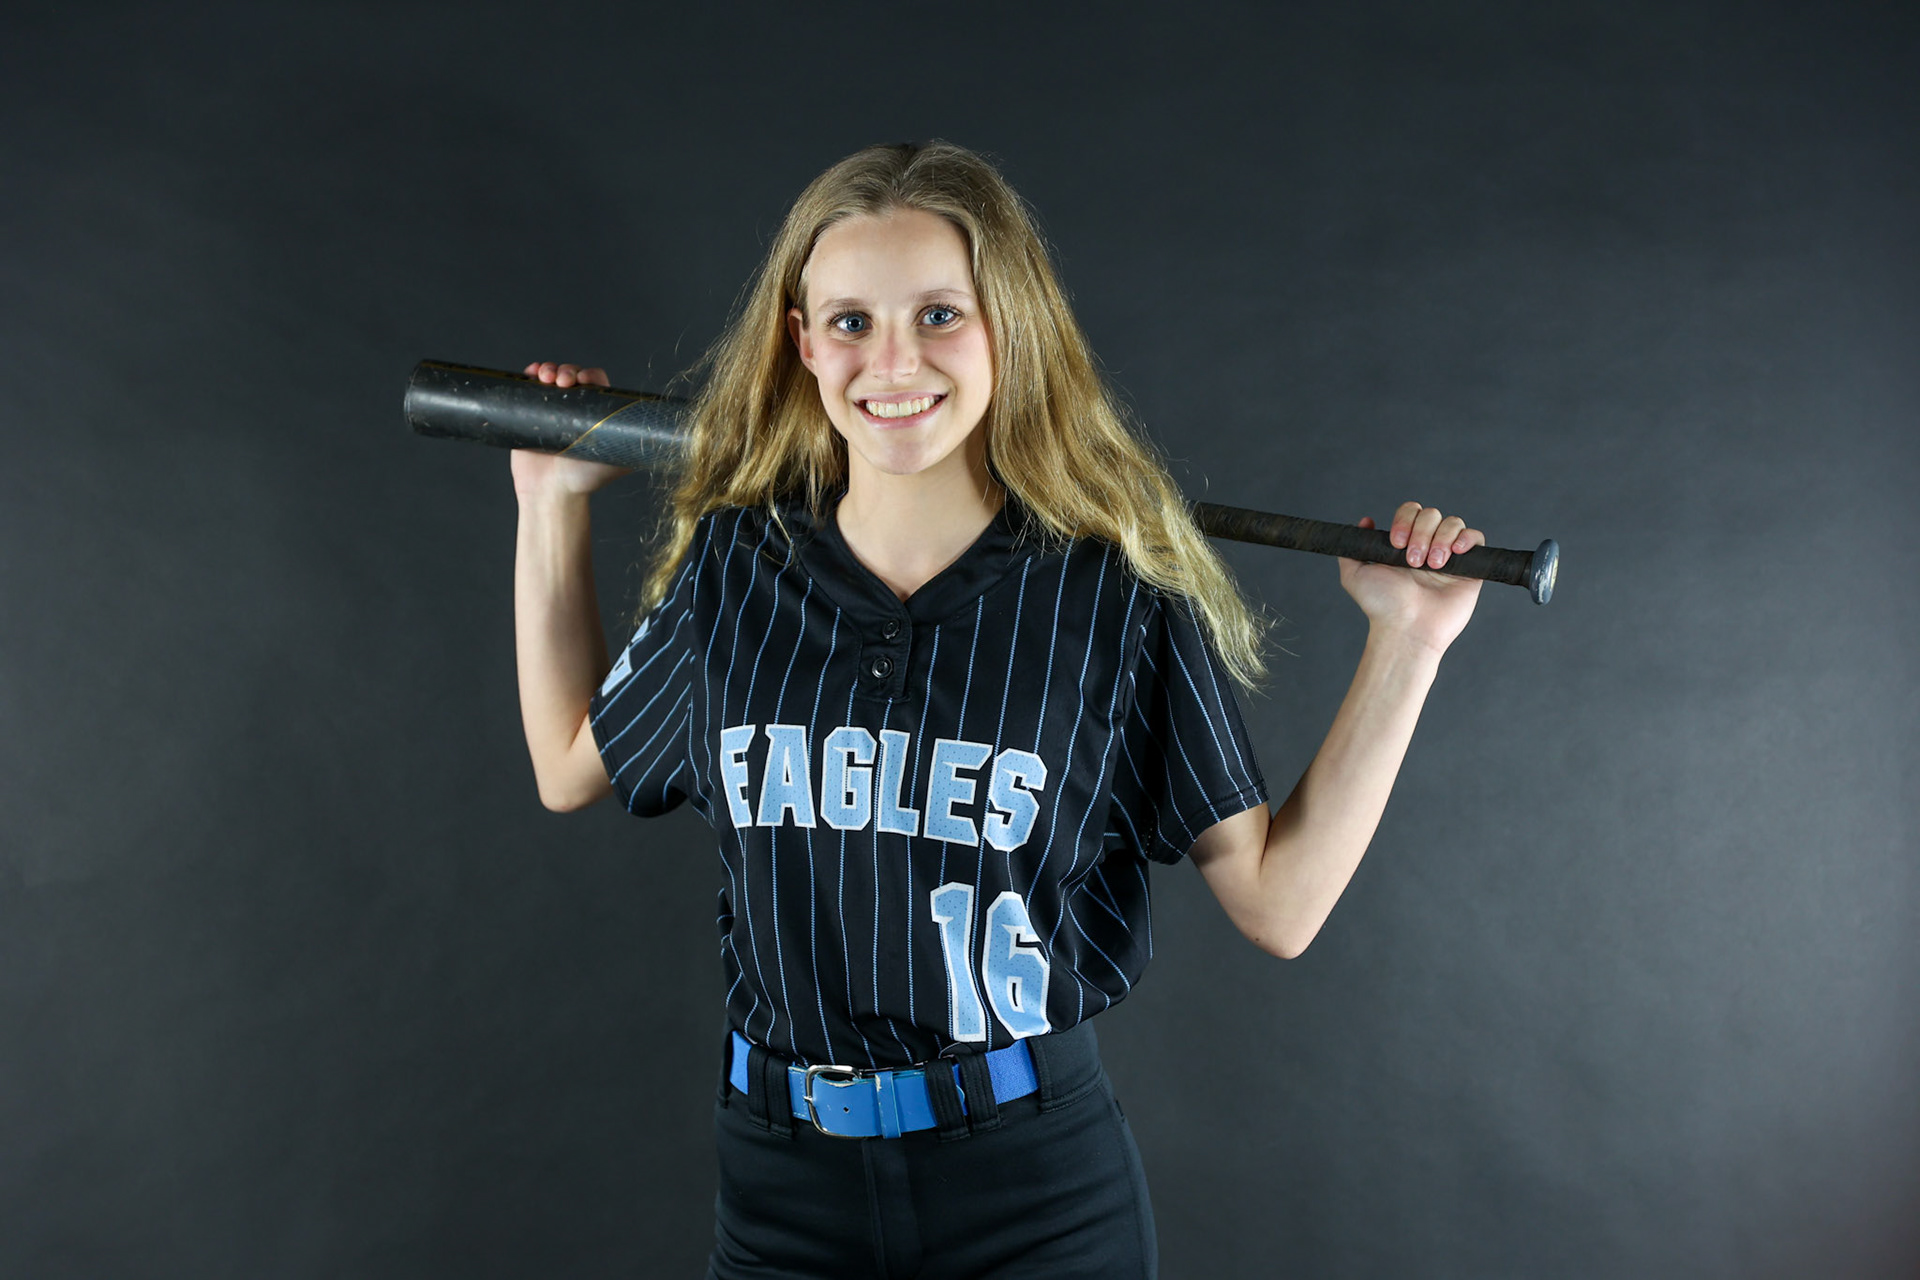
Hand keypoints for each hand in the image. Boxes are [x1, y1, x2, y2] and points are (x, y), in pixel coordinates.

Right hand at [509, 361, 632, 497]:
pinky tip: (531, 373)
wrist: (550, 492)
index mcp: (596, 412)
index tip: (583, 380)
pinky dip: (529, 374)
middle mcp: (575, 407)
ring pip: (551, 376)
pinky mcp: (529, 412)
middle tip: (563, 381)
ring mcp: (551, 408)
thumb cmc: (585, 479)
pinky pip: (528, 385)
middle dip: (568, 370)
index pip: (596, 382)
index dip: (590, 375)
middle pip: (572, 375)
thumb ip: (637, 448)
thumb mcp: (618, 461)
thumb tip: (666, 441)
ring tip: (545, 377)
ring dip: (549, 369)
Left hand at [1336, 501, 1484, 654]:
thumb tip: (1366, 522)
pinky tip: (1454, 552)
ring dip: (1440, 539)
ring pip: (1453, 523)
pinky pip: (1476, 538)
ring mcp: (1450, 557)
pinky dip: (1467, 538)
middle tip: (1413, 562)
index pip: (1411, 512)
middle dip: (1421, 533)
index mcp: (1405, 545)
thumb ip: (1352, 548)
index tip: (1396, 543)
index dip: (1405, 520)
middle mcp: (1427, 547)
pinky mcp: (1470, 568)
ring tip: (1432, 565)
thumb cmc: (1382, 606)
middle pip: (1432, 514)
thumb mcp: (1354, 575)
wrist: (1406, 628)